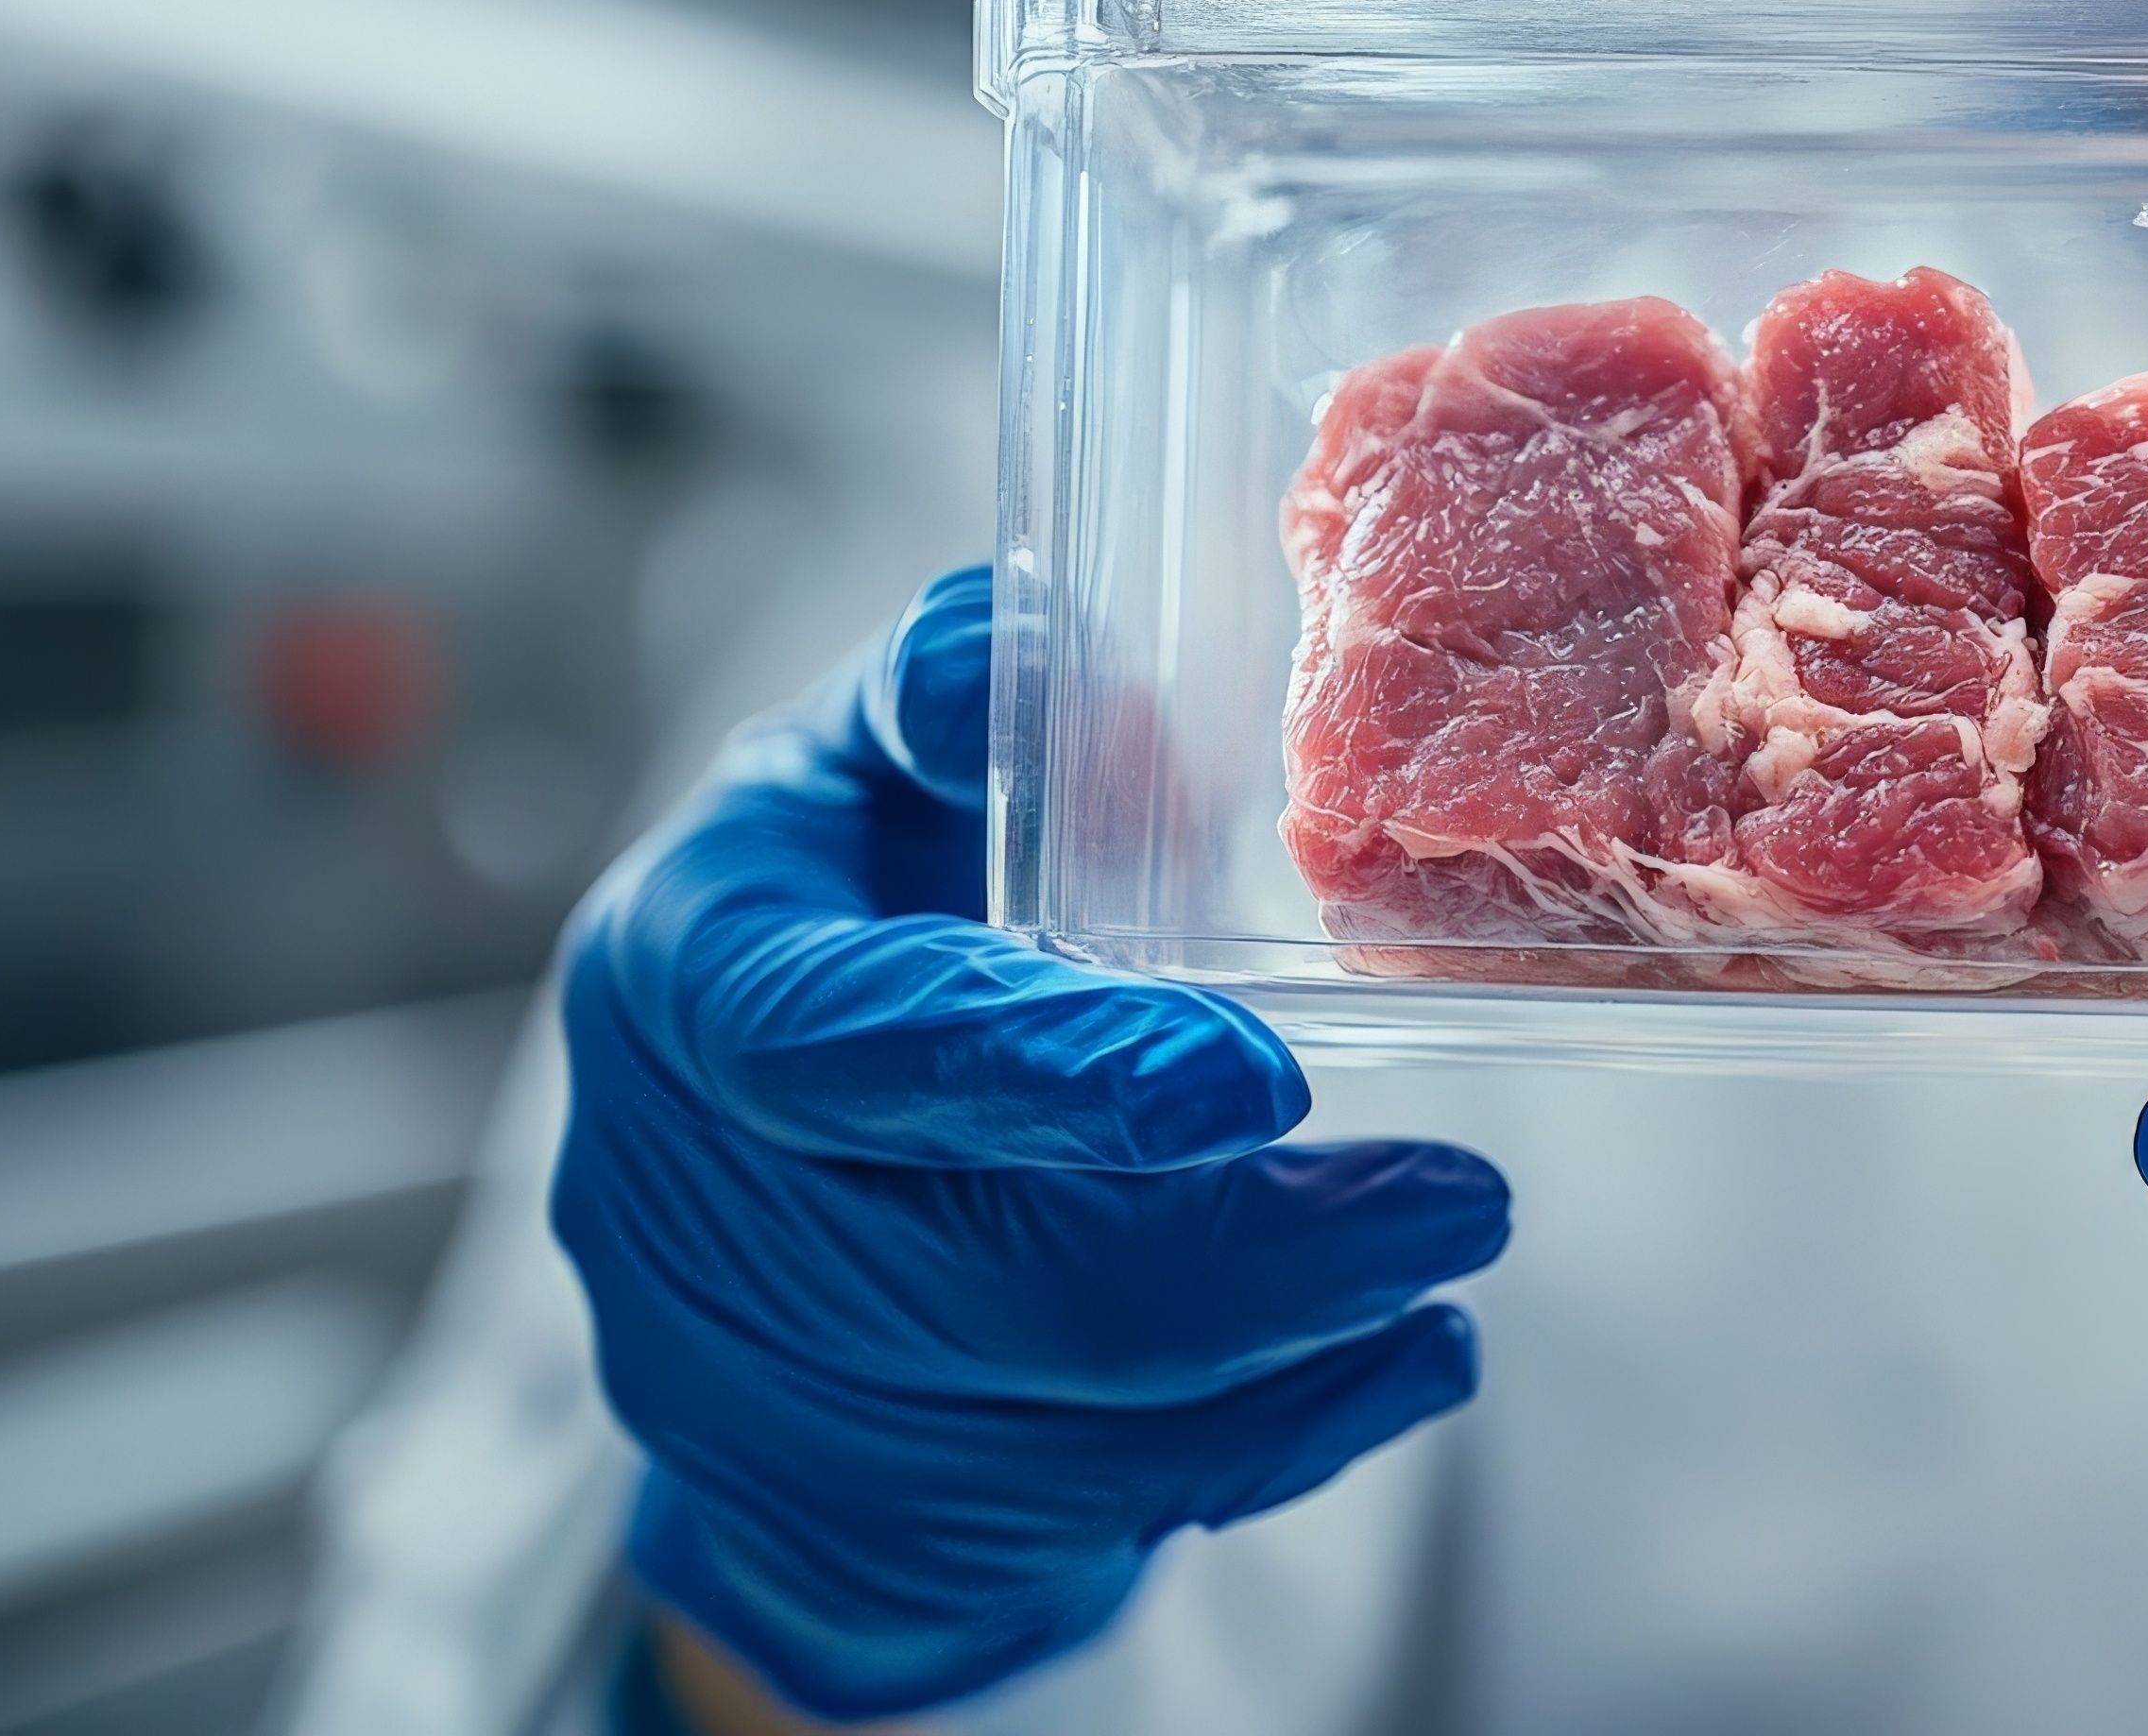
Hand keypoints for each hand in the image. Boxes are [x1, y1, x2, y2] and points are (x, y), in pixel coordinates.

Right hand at [552, 569, 1507, 1722]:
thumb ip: (944, 702)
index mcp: (689, 978)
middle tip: (1458, 1200)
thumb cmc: (837, 915)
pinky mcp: (855, 1507)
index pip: (847, 1046)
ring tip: (1447, 1241)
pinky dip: (1278, 1429)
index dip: (1045, 1069)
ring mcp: (760, 1383)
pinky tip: (1405, 1354)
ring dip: (1297, 1339)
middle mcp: (690, 1196)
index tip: (1245, 1077)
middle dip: (1253, 1247)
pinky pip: (1098, 1502)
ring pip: (1063, 1416)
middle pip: (989, 1277)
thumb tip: (1038, 640)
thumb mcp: (851, 777)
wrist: (737, 1188)